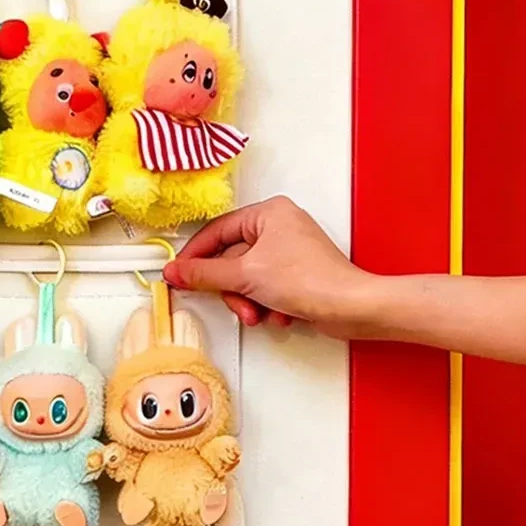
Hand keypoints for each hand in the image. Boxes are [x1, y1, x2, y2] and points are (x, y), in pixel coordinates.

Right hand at [165, 196, 382, 335]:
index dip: (195, 255)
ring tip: (259, 312)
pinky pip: (264, 288)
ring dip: (248, 301)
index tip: (180, 274)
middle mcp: (279, 227)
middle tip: (235, 301)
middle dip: (232, 289)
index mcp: (268, 212)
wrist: (349, 307)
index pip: (217, 231)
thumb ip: (204, 274)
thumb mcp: (245, 276)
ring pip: (246, 278)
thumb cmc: (311, 280)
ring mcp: (288, 251)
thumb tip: (177, 271)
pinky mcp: (295, 275)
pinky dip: (266, 305)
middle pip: (230, 259)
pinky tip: (278, 313)